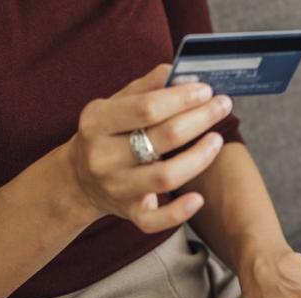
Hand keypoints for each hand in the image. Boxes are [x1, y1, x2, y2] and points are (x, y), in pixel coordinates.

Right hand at [64, 64, 231, 231]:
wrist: (78, 180)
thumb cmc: (106, 134)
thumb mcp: (114, 104)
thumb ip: (146, 87)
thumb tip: (181, 73)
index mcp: (97, 122)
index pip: (146, 108)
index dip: (181, 98)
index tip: (206, 89)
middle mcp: (103, 157)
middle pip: (162, 137)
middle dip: (200, 119)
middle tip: (222, 106)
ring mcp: (116, 188)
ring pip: (166, 177)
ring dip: (199, 157)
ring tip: (217, 139)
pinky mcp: (128, 213)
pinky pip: (155, 221)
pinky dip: (179, 213)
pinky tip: (198, 199)